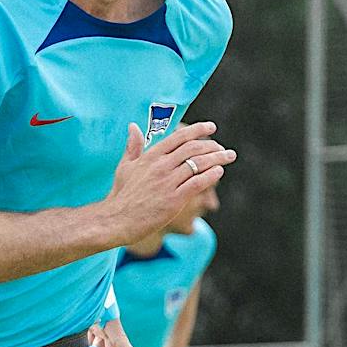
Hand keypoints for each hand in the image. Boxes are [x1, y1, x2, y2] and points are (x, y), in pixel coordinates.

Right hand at [102, 122, 234, 245]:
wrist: (116, 220)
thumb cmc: (121, 194)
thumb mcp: (125, 166)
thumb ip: (133, 146)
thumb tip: (133, 126)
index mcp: (150, 156)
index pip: (179, 137)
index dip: (198, 129)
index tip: (211, 127)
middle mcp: (161, 166)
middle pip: (193, 148)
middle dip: (212, 145)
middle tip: (223, 148)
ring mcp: (168, 182)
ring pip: (198, 164)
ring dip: (217, 158)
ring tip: (229, 156)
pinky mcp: (174, 200)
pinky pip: (197, 183)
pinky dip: (211, 175)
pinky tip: (219, 171)